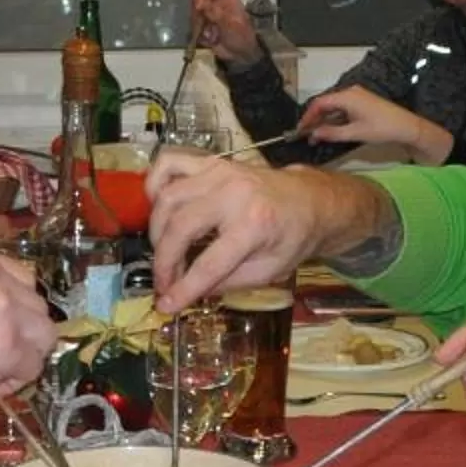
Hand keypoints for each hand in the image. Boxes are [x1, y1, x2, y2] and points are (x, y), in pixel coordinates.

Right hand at [145, 154, 377, 314]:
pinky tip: (159, 207)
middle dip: (164, 262)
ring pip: (168, 197)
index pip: (208, 264)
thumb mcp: (269, 271)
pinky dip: (155, 183)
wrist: (310, 200)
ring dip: (157, 230)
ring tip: (165, 252)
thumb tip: (186, 292)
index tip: (165, 305)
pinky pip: (170, 163)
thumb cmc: (293, 237)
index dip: (183, 289)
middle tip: (164, 282)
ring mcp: (219, 172)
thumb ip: (227, 282)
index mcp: (256, 225)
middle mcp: (234, 194)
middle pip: (180, 228)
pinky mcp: (211, 161)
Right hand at [190, 0, 259, 65]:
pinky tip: (210, 40)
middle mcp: (213, 2)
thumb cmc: (240, 34)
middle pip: (194, 0)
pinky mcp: (203, 26)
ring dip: (199, 26)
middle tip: (204, 25)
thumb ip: (213, 10)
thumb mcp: (229, 21)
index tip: (198, 8)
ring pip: (192, 15)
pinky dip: (200, 35)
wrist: (242, 53)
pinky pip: (194, 27)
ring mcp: (208, 14)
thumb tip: (198, 4)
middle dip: (197, 15)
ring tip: (211, 35)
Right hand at [298, 86, 448, 162]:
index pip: (319, 103)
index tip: (302, 129)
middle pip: (326, 104)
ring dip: (325, 120)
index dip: (308, 116)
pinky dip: (336, 118)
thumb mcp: (355, 133)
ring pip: (334, 107)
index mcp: (347, 96)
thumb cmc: (385, 127)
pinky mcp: (363, 102)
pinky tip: (332, 130)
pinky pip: (343, 108)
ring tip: (318, 135)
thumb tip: (315, 134)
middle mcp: (351, 93)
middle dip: (315, 119)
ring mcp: (358, 97)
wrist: (407, 127)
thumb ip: (332, 133)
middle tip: (308, 134)